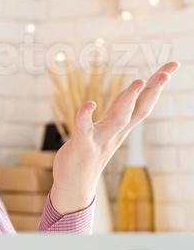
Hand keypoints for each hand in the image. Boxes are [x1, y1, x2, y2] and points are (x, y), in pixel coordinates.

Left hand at [50, 61, 179, 214]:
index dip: (158, 84)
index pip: (146, 102)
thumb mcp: (110, 130)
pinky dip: (86, 116)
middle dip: (152, 90)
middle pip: (139, 109)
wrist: (76, 184)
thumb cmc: (91, 153)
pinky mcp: (82, 145)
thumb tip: (134, 92)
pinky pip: (84, 128)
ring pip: (118, 119)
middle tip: (167, 72)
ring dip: (128, 101)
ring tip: (138, 82)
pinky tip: (89, 104)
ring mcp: (100, 139)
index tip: (173, 65)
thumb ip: (121, 112)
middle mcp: (116, 132)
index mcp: (122, 127)